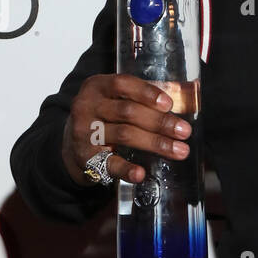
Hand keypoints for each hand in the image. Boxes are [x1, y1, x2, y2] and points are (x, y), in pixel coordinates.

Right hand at [61, 74, 191, 185]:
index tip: (169, 104)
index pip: (122, 84)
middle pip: (128, 112)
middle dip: (160, 122)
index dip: (146, 93)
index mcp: (97, 86)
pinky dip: (126, 169)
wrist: (71, 144)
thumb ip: (142, 97)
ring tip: (180, 150)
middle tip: (184, 131)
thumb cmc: (104, 117)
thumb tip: (186, 96)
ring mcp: (84, 132)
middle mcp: (87, 106)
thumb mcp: (115, 99)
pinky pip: (109, 163)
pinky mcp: (85, 157)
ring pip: (124, 135)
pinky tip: (140, 173)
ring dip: (155, 143)